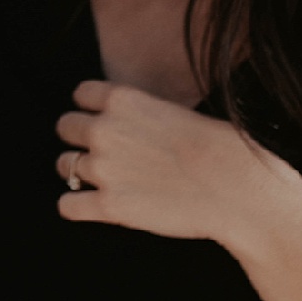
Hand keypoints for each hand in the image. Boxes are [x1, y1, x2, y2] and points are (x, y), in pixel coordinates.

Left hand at [53, 79, 301, 248]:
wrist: (238, 188)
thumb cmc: (222, 148)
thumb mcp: (178, 111)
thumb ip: (144, 113)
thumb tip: (133, 124)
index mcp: (122, 100)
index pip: (81, 93)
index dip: (92, 107)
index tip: (104, 118)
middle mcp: (103, 130)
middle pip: (65, 126)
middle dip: (80, 138)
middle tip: (103, 152)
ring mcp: (102, 169)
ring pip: (63, 165)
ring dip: (78, 172)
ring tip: (103, 180)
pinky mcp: (108, 206)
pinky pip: (67, 205)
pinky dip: (76, 207)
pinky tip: (93, 206)